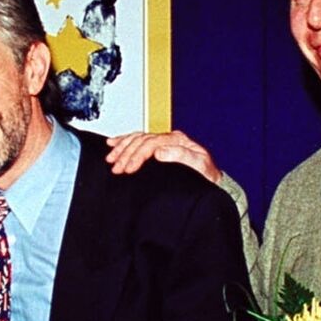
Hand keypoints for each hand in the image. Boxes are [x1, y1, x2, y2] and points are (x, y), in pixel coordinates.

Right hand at [105, 130, 221, 182]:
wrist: (210, 181)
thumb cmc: (205, 176)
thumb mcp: (199, 166)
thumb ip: (181, 156)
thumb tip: (160, 152)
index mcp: (177, 141)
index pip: (151, 143)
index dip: (137, 155)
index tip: (128, 169)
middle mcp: (169, 139)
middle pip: (141, 140)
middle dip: (126, 153)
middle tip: (116, 167)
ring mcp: (163, 142)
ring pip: (137, 138)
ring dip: (122, 147)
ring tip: (111, 158)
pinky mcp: (158, 148)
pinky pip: (138, 140)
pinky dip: (124, 142)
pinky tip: (114, 144)